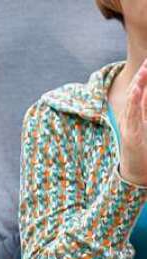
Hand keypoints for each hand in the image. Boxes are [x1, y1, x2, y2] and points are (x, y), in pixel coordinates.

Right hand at [119, 60, 146, 185]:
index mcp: (138, 115)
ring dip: (138, 84)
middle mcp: (131, 118)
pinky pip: (131, 115)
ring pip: (133, 101)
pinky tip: (136, 90)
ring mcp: (129, 126)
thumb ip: (146, 108)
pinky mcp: (130, 135)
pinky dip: (133, 101)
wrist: (137, 174)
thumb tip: (146, 93)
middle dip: (143, 75)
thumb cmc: (144, 152)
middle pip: (137, 92)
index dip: (145, 76)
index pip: (142, 91)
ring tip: (144, 69)